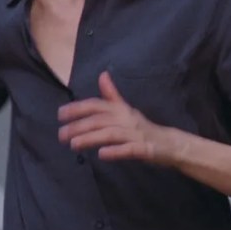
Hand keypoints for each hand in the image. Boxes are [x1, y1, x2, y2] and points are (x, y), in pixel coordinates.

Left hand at [58, 71, 185, 165]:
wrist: (170, 143)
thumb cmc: (143, 128)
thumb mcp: (126, 110)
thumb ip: (112, 95)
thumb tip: (102, 75)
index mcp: (121, 110)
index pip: (97, 105)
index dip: (78, 108)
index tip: (60, 115)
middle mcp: (126, 119)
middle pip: (100, 120)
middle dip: (78, 126)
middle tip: (61, 135)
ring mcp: (136, 134)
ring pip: (111, 134)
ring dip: (91, 138)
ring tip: (74, 145)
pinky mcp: (145, 149)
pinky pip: (129, 149)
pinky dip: (116, 151)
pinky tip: (102, 155)